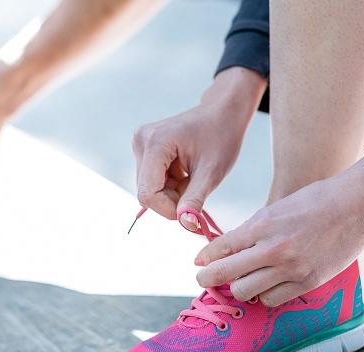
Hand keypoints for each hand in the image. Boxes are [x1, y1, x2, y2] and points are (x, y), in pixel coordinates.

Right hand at [133, 67, 265, 229]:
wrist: (222, 112)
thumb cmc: (221, 137)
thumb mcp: (211, 173)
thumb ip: (195, 200)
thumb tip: (186, 226)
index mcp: (156, 143)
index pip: (148, 194)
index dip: (168, 209)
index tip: (192, 211)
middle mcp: (141, 141)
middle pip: (147, 192)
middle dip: (171, 200)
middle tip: (196, 190)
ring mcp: (141, 143)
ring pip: (149, 188)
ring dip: (171, 192)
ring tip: (192, 178)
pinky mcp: (144, 148)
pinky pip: (152, 179)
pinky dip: (170, 184)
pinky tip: (185, 172)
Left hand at [194, 159, 363, 305]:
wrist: (358, 204)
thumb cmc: (315, 201)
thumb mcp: (276, 208)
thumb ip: (251, 230)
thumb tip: (226, 248)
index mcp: (262, 225)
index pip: (220, 248)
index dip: (204, 258)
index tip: (198, 262)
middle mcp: (273, 249)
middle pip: (225, 274)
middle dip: (208, 278)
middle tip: (204, 279)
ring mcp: (291, 269)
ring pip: (245, 292)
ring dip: (238, 288)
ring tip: (239, 281)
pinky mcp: (308, 282)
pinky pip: (272, 300)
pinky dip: (263, 295)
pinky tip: (264, 286)